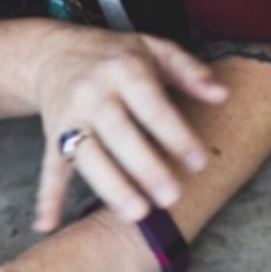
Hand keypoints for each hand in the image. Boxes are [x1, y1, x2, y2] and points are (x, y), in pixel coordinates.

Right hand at [33, 31, 227, 229]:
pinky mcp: (52, 136)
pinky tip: (49, 223)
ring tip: (135, 214)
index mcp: (123, 70)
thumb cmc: (115, 56)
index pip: (151, 105)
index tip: (198, 163)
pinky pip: (50, 167)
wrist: (53, 52)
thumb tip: (222, 94)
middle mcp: (92, 94)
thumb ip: (189, 70)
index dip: (175, 134)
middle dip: (143, 166)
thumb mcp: (154, 48)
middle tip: (170, 197)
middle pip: (117, 132)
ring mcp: (69, 117)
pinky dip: (48, 196)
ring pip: (86, 154)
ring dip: (109, 185)